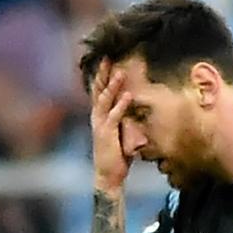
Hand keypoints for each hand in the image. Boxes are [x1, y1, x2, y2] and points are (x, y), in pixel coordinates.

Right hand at [89, 61, 132, 192]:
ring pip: (104, 100)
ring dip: (112, 85)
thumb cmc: (116, 156)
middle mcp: (97, 117)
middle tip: (107, 56)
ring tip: (120, 72)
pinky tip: (127, 95)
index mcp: (99, 116)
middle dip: (102, 73)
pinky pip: (114, 116)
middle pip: (98, 90)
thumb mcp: (120, 133)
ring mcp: (100, 124)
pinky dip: (120, 105)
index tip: (108, 59)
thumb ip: (124, 119)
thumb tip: (135, 108)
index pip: (99, 90)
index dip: (102, 75)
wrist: (108, 176)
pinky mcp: (106, 134)